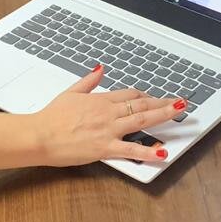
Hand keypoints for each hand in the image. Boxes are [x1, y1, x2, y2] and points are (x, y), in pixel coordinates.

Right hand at [31, 66, 187, 165]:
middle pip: (142, 104)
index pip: (130, 94)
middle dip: (163, 103)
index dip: (146, 96)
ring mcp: (108, 130)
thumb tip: (100, 68)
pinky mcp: (105, 147)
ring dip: (163, 116)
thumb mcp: (70, 93)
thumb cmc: (51, 117)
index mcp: (100, 100)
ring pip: (142, 120)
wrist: (40, 134)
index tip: (156, 98)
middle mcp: (108, 112)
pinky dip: (148, 151)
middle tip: (180, 103)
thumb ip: (88, 81)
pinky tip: (162, 153)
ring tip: (179, 113)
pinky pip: (131, 149)